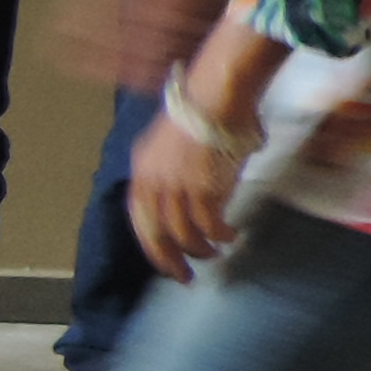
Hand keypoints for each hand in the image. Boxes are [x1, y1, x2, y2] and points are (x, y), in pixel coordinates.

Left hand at [127, 89, 249, 279]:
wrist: (218, 92)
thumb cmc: (205, 112)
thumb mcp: (175, 145)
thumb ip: (175, 172)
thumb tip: (195, 194)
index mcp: (142, 170)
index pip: (139, 219)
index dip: (152, 244)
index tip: (165, 262)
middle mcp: (153, 181)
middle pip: (155, 234)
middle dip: (170, 260)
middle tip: (186, 277)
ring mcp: (176, 186)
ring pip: (183, 233)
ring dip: (201, 249)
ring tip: (216, 253)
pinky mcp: (203, 187)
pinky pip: (209, 224)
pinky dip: (220, 235)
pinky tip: (231, 236)